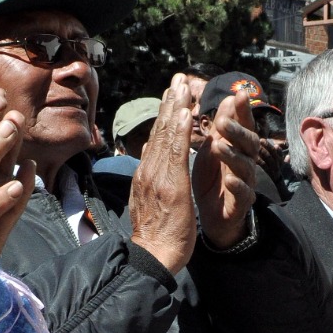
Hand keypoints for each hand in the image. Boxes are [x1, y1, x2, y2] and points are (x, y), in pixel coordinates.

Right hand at [129, 75, 199, 272]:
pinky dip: (179, 131)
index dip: (165, 114)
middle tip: (179, 78)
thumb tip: (150, 151)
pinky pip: (176, 153)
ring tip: (182, 86)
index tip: (172, 93)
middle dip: (170, 102)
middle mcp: (149, 170)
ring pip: (166, 136)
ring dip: (175, 108)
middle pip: (160, 130)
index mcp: (147, 174)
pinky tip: (185, 113)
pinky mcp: (170, 184)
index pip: (157, 138)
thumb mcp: (149, 198)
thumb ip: (150, 174)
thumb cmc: (156, 234)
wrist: (154, 255)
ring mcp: (158, 176)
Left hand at [193, 93, 259, 247]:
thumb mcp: (212, 149)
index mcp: (237, 147)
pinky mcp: (241, 204)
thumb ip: (221, 127)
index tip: (239, 93)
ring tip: (218, 147)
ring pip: (245, 167)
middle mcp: (246, 163)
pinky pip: (243, 193)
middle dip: (236, 131)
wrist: (213, 216)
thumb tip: (230, 97)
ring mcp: (246, 183)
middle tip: (221, 121)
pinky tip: (228, 179)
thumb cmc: (212, 179)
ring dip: (232, 155)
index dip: (243, 110)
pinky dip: (236, 186)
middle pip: (247, 143)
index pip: (243, 125)